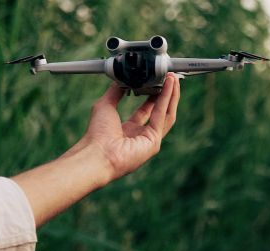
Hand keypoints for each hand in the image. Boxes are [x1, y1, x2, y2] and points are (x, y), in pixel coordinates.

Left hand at [12, 73, 180, 225]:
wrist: (96, 153)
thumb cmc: (97, 134)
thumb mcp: (105, 105)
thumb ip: (115, 91)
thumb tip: (122, 78)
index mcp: (127, 130)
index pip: (145, 111)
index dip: (152, 96)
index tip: (156, 82)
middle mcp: (140, 136)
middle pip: (159, 112)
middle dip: (165, 94)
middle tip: (169, 78)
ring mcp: (149, 141)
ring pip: (165, 114)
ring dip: (170, 95)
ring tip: (173, 78)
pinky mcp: (154, 142)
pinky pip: (162, 117)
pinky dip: (166, 100)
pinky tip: (169, 86)